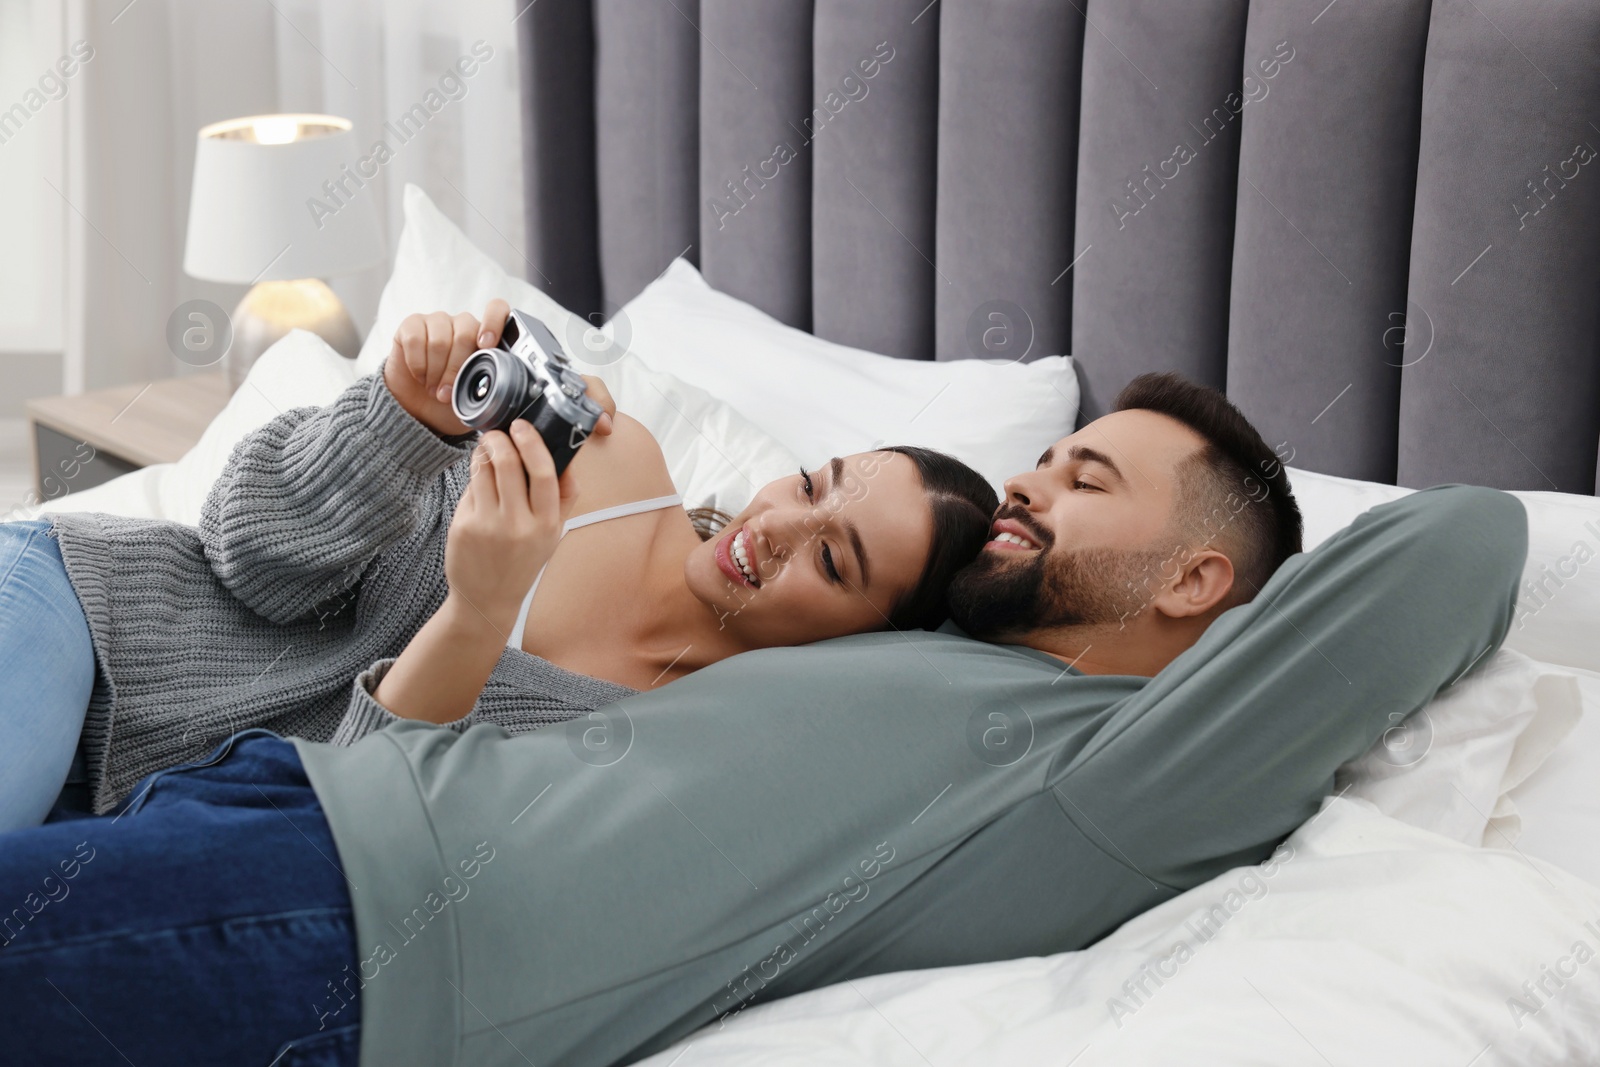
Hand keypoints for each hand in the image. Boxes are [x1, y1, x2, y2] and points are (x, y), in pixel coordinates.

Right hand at [383, 298, 619, 438]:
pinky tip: (423, 380)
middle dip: (460, 356)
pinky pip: (413, 335)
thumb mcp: (521, 416)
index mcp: (497, 341)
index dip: (494, 319)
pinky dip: (417, 361)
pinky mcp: (410, 330)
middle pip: (467, 322)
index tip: (487, 345)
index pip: (500, 308)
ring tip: (441, 394)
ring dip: (440, 369)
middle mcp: (469, 327)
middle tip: (455, 386)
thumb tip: (607, 425)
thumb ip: (569, 413)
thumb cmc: (478, 412)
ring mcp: (439, 325)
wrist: (424, 418)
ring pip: (441, 332)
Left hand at [443, 419, 573, 629]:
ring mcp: (487, 526)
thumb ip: (563, 497)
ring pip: (483, 471)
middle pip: (508, 465)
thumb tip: (567, 457)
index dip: (532, 443)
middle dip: (500, 439)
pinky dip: (475, 477)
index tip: (522, 426)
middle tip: (498, 433)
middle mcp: (517, 525)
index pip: (544, 474)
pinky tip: (480, 480)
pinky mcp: (463, 527)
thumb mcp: (553, 534)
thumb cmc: (523, 561)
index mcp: (546, 525)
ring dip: (484, 452)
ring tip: (487, 449)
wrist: (488, 599)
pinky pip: (470, 489)